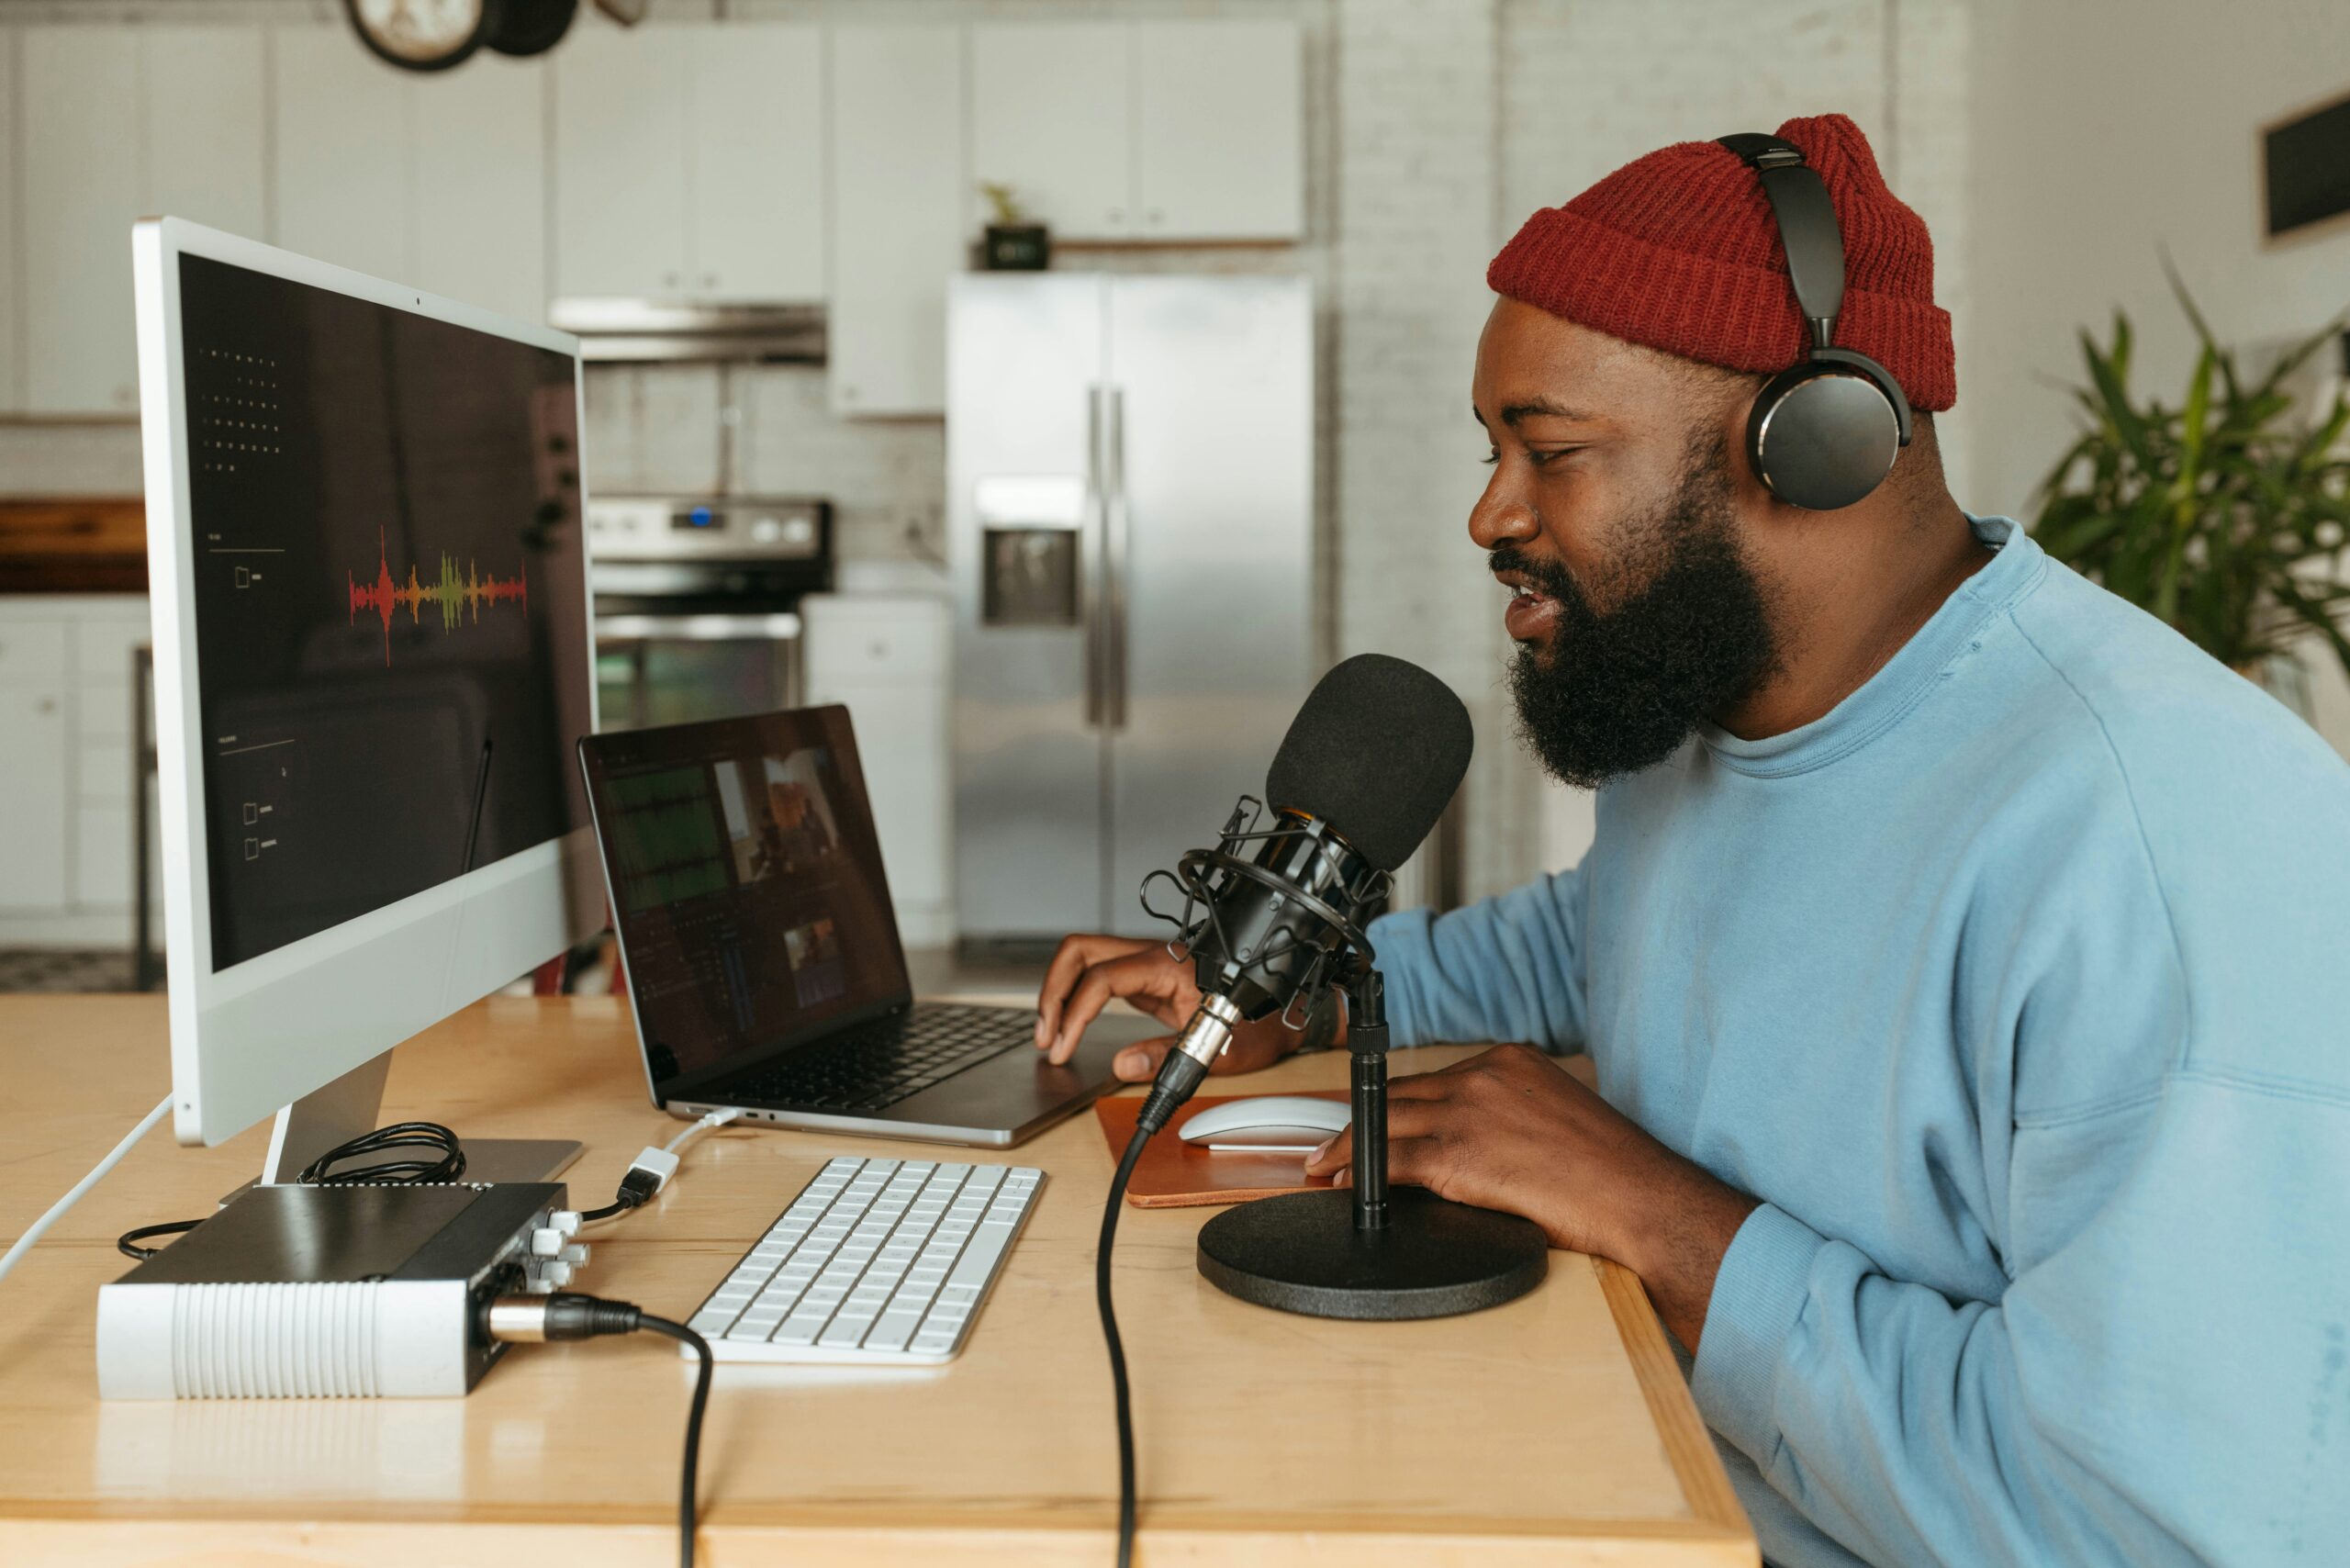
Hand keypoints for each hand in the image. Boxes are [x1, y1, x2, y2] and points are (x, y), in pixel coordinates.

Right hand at [1032, 934, 1307, 1082]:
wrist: (1280, 1014)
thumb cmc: (1256, 1025)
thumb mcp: (1217, 1049)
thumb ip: (1167, 1056)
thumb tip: (1123, 1066)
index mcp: (1168, 966)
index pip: (1101, 977)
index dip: (1075, 1013)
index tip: (1063, 1048)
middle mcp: (1152, 956)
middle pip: (1079, 950)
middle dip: (1052, 990)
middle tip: (1045, 1036)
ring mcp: (1146, 963)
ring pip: (1083, 957)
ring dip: (1059, 991)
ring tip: (1050, 1034)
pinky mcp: (1145, 977)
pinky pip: (1097, 976)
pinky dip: (1075, 997)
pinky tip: (1071, 1027)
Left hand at [1302, 1044, 1757, 1348]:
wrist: (1638, 1199)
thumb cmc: (1613, 1175)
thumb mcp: (1556, 1121)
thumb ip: (1508, 1119)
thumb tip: (1470, 1148)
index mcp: (1510, 1062)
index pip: (1433, 1080)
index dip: (1396, 1107)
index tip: (1375, 1125)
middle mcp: (1484, 1074)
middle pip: (1400, 1095)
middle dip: (1362, 1123)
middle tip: (1333, 1149)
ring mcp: (1467, 1109)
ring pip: (1384, 1122)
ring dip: (1348, 1148)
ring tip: (1326, 1168)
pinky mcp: (1457, 1151)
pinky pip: (1390, 1159)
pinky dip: (1360, 1172)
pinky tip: (1347, 1186)